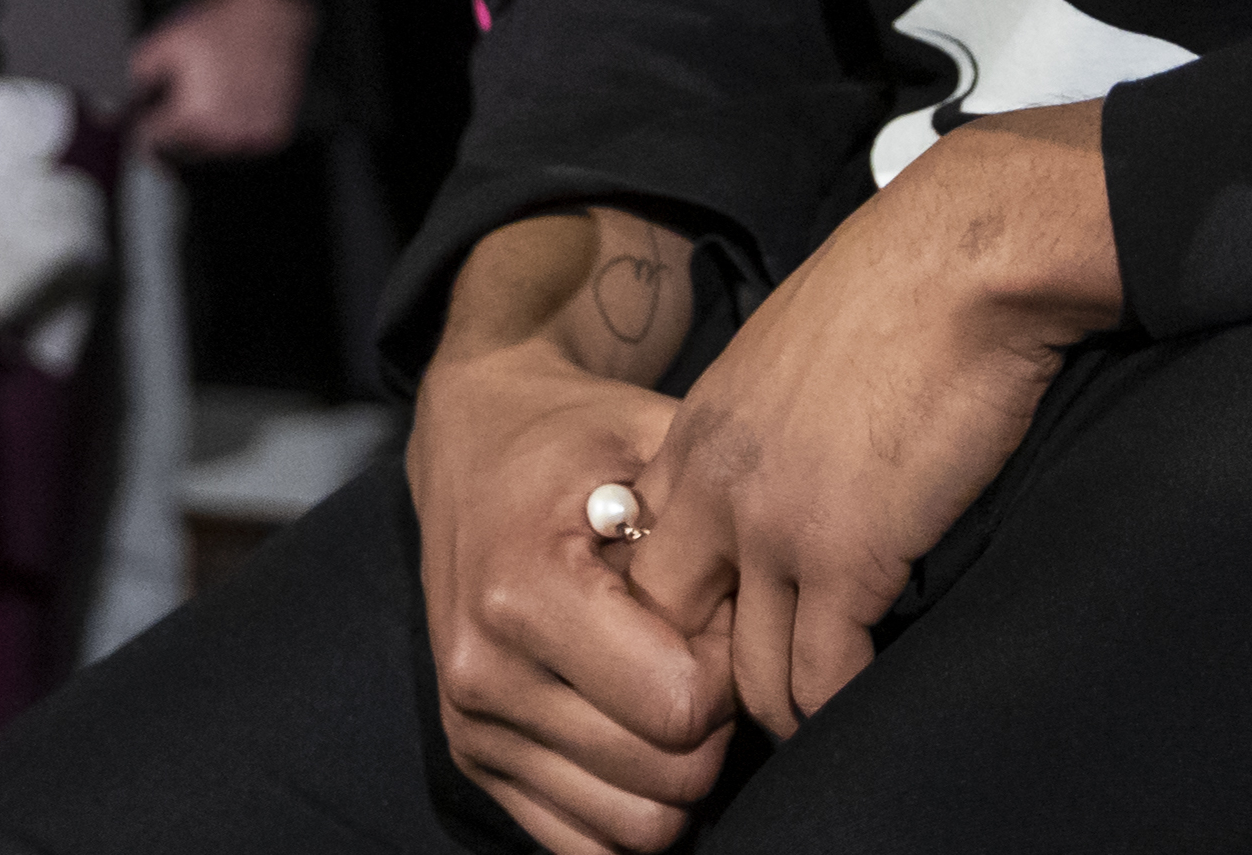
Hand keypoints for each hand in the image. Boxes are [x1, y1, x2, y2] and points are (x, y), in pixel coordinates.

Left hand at [126, 0, 318, 159]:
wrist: (273, 11)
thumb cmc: (224, 24)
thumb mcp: (168, 39)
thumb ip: (140, 72)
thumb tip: (129, 94)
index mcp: (193, 115)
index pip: (153, 140)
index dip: (146, 124)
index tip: (149, 118)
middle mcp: (223, 133)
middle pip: (184, 148)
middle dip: (180, 127)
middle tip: (190, 94)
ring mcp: (251, 136)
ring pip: (217, 147)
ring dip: (211, 130)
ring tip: (219, 91)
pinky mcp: (273, 134)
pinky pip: (247, 142)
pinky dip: (242, 127)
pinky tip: (242, 97)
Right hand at [413, 212, 731, 852]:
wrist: (473, 444)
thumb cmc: (578, 439)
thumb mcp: (650, 438)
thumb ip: (714, 524)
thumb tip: (779, 614)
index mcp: (525, 589)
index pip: (681, 703)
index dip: (733, 668)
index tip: (728, 612)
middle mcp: (486, 669)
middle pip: (668, 776)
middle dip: (717, 722)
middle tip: (711, 652)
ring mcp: (473, 726)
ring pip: (637, 828)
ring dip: (681, 772)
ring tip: (676, 687)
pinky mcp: (473, 760)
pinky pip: (586, 846)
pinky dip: (633, 805)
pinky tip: (639, 732)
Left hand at [633, 104, 1116, 739]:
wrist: (966, 258)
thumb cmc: (900, 292)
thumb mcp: (784, 356)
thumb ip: (759, 432)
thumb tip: (781, 487)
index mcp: (694, 435)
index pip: (643, 569)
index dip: (687, 623)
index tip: (737, 647)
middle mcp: (712, 485)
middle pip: (673, 635)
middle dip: (717, 685)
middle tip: (776, 701)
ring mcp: (772, 526)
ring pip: (750, 680)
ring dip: (789, 710)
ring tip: (830, 718)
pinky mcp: (847, 554)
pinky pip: (824, 681)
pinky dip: (845, 709)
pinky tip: (877, 698)